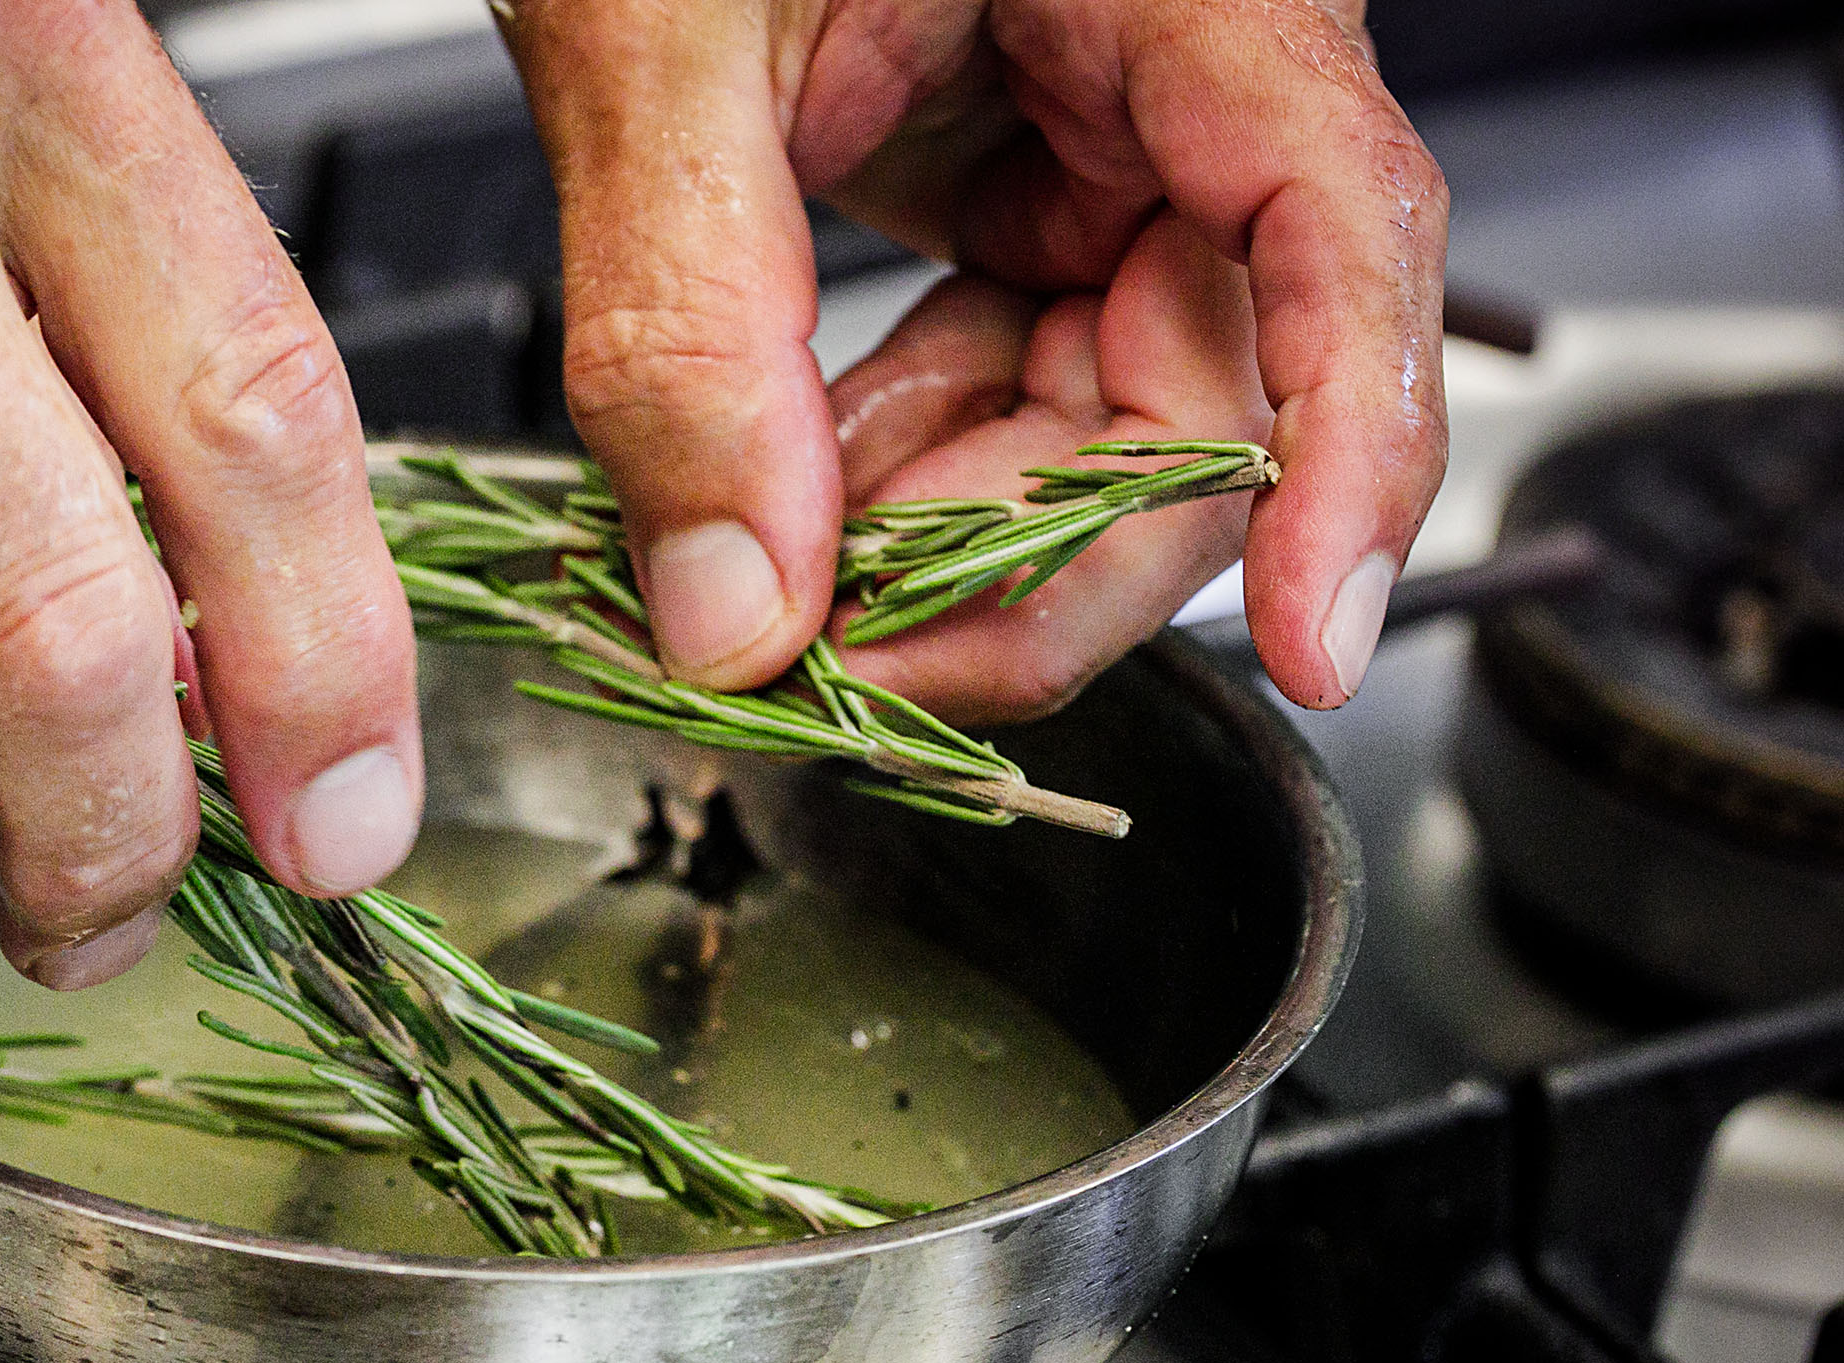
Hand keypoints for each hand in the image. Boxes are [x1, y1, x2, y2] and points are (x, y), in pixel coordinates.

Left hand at [498, 0, 1447, 717]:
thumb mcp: (655, 52)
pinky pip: (1008, 392)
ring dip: (941, 536)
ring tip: (782, 539)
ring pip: (1100, 432)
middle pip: (1206, 399)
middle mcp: (1182, 79)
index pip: (1346, 238)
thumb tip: (736, 605)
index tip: (1312, 638)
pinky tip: (797, 469)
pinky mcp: (1018, 195)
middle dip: (1029, 562)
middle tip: (851, 657)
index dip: (1350, 456)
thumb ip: (690, 332)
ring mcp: (1103, 149)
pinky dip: (897, 471)